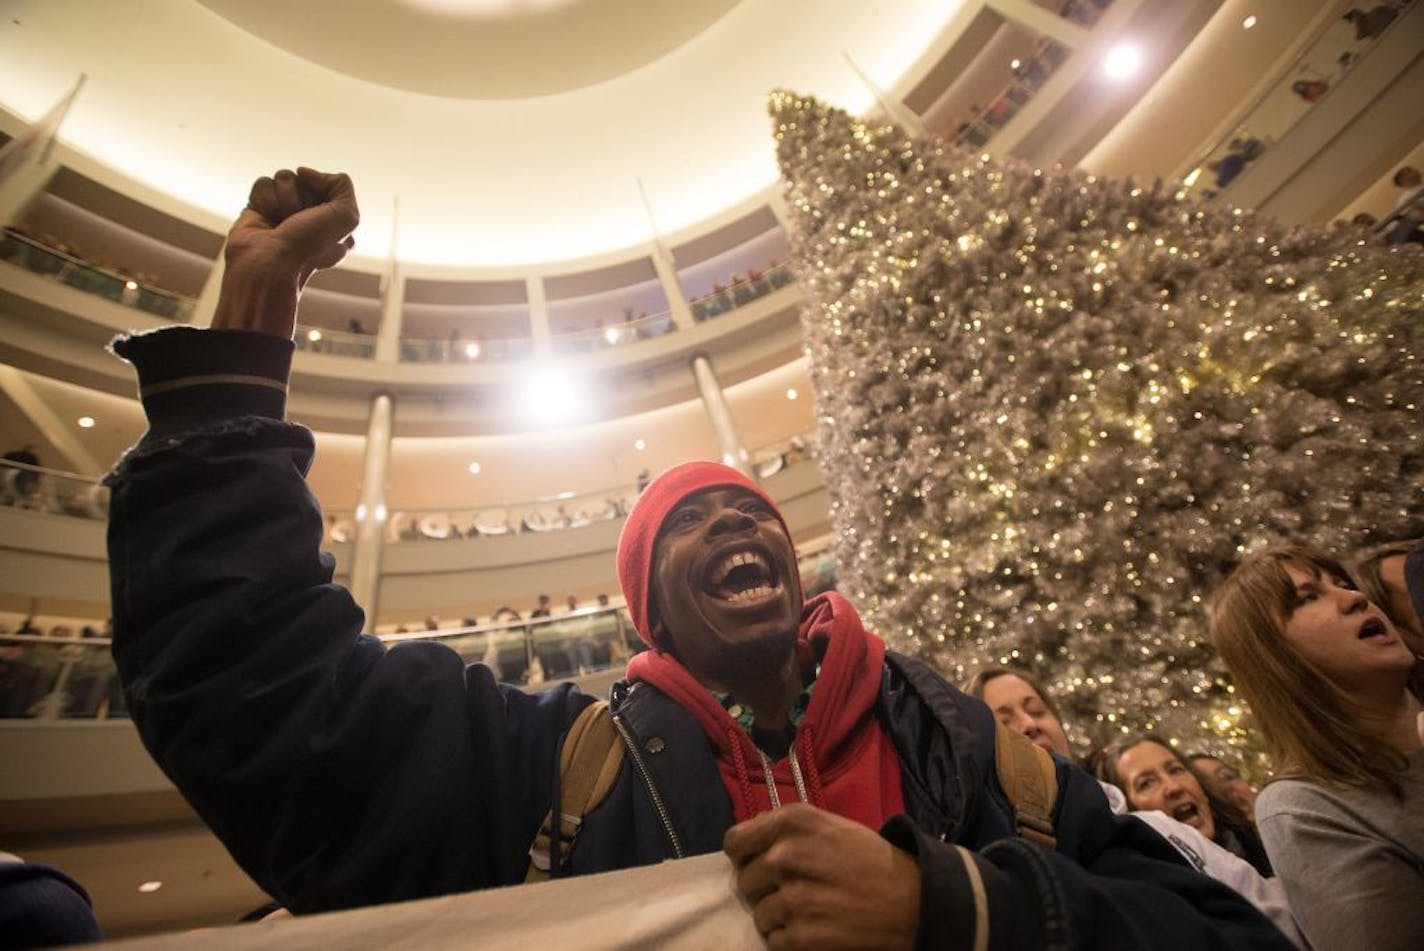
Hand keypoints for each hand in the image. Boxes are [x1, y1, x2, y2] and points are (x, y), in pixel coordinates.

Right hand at [213, 167, 358, 338]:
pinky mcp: (259, 206)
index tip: (321, 219)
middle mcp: (309, 214)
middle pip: (307, 178)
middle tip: (299, 221)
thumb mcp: (347, 216)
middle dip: (304, 197)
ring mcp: (283, 209)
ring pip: (285, 177)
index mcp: (333, 219)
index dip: (326, 198)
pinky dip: (265, 200)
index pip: (332, 184)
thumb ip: (342, 185)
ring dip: (285, 199)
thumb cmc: (310, 245)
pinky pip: (264, 183)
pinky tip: (265, 220)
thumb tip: (303, 172)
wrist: (270, 263)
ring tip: (281, 222)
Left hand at [723, 803, 918, 949]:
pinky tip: (816, 926)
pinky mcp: (800, 936)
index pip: (735, 842)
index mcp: (792, 822)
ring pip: (758, 913)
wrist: (911, 900)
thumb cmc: (868, 859)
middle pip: (744, 880)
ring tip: (809, 909)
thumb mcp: (828, 825)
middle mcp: (785, 856)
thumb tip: (749, 839)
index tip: (760, 863)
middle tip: (795, 889)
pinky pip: (773, 940)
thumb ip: (786, 828)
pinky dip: (790, 939)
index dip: (745, 856)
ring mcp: (792, 898)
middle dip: (764, 887)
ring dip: (778, 916)